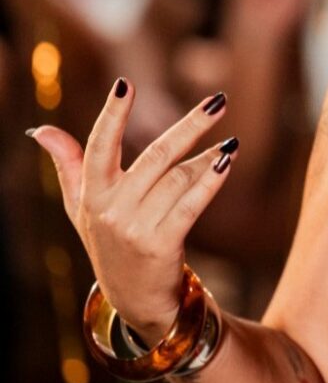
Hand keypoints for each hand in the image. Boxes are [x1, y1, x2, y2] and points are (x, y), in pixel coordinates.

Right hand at [28, 81, 236, 338]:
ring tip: (231, 141)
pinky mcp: (161, 245)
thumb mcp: (81, 207)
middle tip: (218, 102)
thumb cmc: (109, 242)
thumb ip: (68, 166)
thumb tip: (41, 130)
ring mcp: (135, 228)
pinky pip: (190, 204)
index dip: (112, 115)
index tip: (125, 84)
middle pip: (155, 155)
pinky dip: (211, 181)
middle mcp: (110, 209)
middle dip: (191, 125)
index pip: (98, 146)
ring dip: (209, 157)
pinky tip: (228, 161)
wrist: (133, 297)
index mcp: (92, 194)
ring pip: (179, 178)